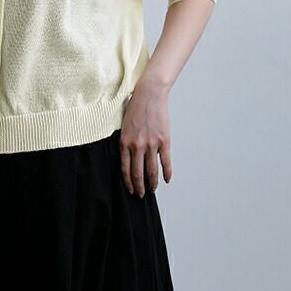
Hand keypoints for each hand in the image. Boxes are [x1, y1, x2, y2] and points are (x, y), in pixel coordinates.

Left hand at [119, 81, 172, 197]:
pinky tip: (166, 180)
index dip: (128, 182)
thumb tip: (127, 157)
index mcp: (124, 142)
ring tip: (151, 190)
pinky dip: (167, 173)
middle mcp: (137, 146)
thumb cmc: (135, 108)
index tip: (130, 189)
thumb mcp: (123, 125)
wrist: (149, 94)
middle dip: (139, 187)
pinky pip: (165, 162)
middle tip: (140, 195)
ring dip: (152, 183)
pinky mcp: (164, 141)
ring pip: (152, 171)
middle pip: (138, 173)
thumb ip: (125, 141)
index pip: (125, 169)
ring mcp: (151, 144)